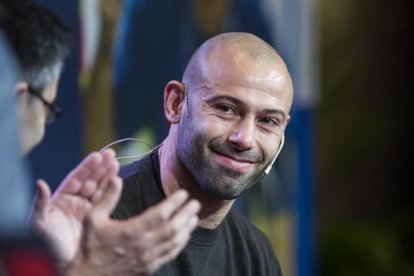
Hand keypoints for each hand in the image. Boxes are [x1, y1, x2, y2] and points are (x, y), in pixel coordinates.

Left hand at [30, 149, 118, 269]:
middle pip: (90, 180)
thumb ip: (40, 203)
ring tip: (116, 163)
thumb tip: (40, 183)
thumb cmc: (47, 246)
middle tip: (111, 154)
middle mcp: (75, 203)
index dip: (86, 167)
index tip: (96, 155)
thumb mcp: (39, 223)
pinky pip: (106, 201)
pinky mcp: (97, 218)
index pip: (76, 178)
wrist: (66, 264)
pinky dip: (112, 190)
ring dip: (107, 175)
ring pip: (99, 188)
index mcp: (61, 200)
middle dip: (100, 167)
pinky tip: (117, 180)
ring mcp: (87, 210)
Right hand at [66, 181, 199, 275]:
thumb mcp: (92, 219)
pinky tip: (185, 235)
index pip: (160, 214)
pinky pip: (170, 254)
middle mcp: (143, 245)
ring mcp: (148, 258)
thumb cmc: (90, 246)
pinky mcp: (149, 268)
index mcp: (131, 231)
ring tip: (195, 217)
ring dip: (187, 229)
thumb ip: (106, 198)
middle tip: (196, 203)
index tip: (183, 193)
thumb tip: (115, 178)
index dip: (174, 203)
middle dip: (186, 214)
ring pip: (174, 242)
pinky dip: (181, 244)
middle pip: (172, 228)